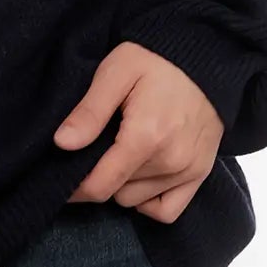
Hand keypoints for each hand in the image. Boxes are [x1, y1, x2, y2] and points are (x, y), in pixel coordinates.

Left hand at [53, 41, 223, 221]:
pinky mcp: (201, 173)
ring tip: (118, 154)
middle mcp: (170, 161)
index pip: (100, 185)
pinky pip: (168, 211)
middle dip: (98, 177)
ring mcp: (189, 170)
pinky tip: (138, 178)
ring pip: (136, 201)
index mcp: (145, 137)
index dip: (74, 188)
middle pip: (116, 193)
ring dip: (122, 186)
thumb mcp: (116, 73)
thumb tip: (62, 144)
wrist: (204, 55)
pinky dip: (149, 202)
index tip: (62, 176)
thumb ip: (90, 111)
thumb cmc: (156, 59)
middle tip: (94, 150)